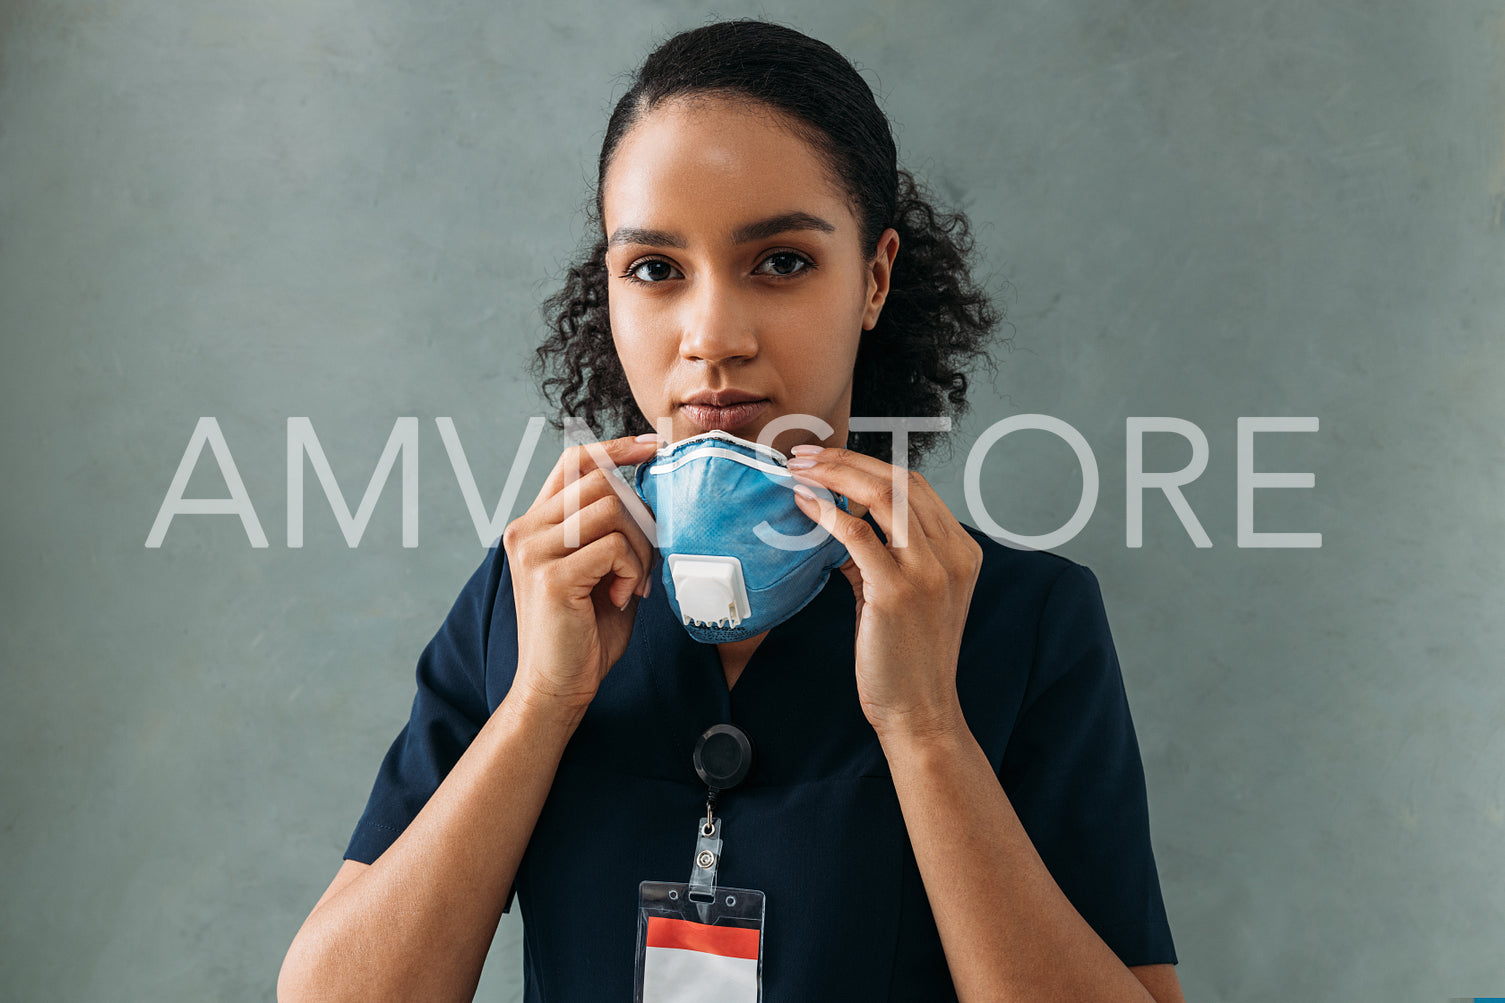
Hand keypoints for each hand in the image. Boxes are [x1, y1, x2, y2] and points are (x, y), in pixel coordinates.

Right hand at [502, 433, 660, 713]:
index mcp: (535, 524)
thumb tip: (648, 493)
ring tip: (630, 583)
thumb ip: (611, 530)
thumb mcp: (599, 569)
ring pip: (610, 510)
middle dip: (638, 515)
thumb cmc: (585, 632)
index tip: (653, 446)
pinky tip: (621, 598)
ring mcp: (534, 551)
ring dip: (637, 548)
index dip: (616, 446)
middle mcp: (526, 530)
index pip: (574, 460)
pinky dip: (630, 571)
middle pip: (600, 480)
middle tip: (644, 557)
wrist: (557, 687)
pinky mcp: (551, 576)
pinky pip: (612, 547)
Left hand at [785, 446, 983, 739]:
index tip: (829, 458)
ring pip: (882, 497)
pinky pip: (857, 534)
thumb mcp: (909, 595)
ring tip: (797, 471)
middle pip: (899, 481)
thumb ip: (884, 554)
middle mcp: (952, 556)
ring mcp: (928, 573)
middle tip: (803, 456)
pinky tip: (803, 505)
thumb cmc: (908, 657)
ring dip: (833, 474)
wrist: (920, 712)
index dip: (868, 464)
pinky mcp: (897, 593)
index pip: (915, 486)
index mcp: (962, 551)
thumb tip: (837, 518)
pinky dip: (827, 512)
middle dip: (846, 460)